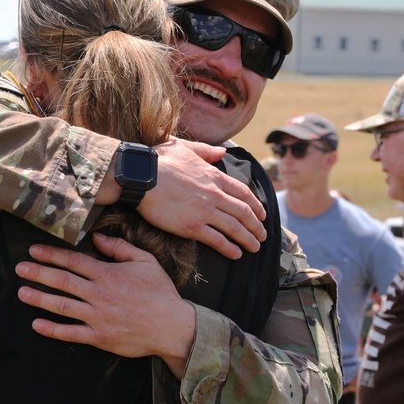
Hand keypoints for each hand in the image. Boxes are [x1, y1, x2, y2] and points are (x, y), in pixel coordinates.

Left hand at [14, 233, 195, 375]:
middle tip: (19, 268)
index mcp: (108, 274)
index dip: (51, 255)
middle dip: (38, 273)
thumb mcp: (145, 261)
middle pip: (62, 281)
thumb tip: (96, 237)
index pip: (73, 261)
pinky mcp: (100, 337)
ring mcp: (98, 317)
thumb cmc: (160, 293)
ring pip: (62, 306)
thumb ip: (119, 247)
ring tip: (21, 292)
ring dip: (39, 299)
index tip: (34, 251)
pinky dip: (52, 330)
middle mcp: (99, 294)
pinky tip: (36, 325)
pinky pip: (71, 333)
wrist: (174, 327)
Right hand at [140, 138, 266, 259]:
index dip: (256, 205)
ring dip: (248, 239)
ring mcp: (204, 212)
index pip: (243, 193)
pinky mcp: (191, 227)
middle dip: (256, 226)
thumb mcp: (186, 148)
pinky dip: (229, 248)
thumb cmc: (159, 161)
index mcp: (214, 176)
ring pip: (234, 228)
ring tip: (254, 247)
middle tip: (262, 235)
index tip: (262, 215)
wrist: (140, 176)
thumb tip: (222, 152)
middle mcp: (214, 195)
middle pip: (244, 213)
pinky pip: (217, 240)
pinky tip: (236, 254)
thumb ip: (207, 151)